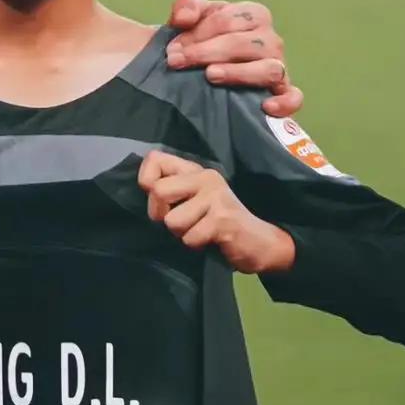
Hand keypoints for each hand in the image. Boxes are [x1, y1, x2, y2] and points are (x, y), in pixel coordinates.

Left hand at [137, 152, 295, 273]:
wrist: (259, 242)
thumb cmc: (219, 223)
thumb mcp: (193, 201)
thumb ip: (171, 191)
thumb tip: (145, 188)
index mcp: (195, 170)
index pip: (154, 159)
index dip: (146, 181)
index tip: (159, 198)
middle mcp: (206, 177)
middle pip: (158, 192)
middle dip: (161, 215)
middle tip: (181, 222)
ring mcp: (216, 197)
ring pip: (172, 221)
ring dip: (182, 234)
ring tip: (200, 230)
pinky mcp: (223, 219)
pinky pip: (190, 237)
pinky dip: (196, 245)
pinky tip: (212, 240)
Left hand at [161, 0, 302, 116]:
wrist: (199, 73)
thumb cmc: (199, 41)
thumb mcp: (190, 18)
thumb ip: (186, 6)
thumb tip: (184, 19)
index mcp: (254, 15)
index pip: (228, 20)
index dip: (197, 33)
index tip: (171, 50)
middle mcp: (271, 40)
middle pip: (244, 43)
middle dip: (206, 52)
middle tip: (176, 63)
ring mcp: (278, 68)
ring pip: (269, 69)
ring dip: (238, 73)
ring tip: (210, 76)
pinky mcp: (281, 94)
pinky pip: (293, 98)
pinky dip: (284, 102)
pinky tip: (264, 107)